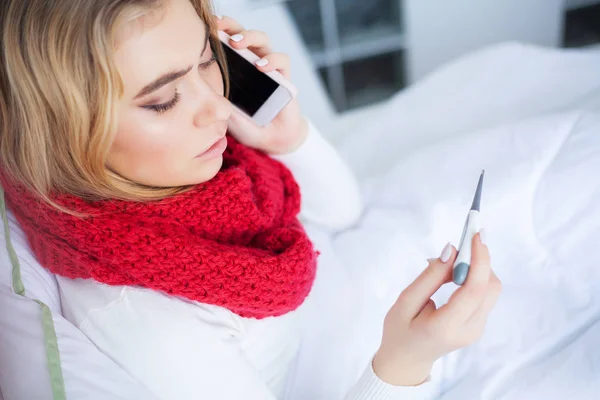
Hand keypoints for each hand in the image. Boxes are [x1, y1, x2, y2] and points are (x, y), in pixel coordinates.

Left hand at [216, 16, 307, 154]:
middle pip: (242, 32)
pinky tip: (261, 67)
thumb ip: (215, 99)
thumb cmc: (246, 125)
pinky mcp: (285, 77)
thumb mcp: (224, 112)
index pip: (225, 40)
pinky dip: (272, 60)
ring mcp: (269, 68)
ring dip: (249, 37)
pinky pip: (282, 60)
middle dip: (230, 25)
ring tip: (237, 44)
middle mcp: (251, 62)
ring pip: (262, 39)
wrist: (270, 140)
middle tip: (218, 28)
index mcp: (234, 67)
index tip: (204, 27)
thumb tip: (195, 87)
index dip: (216, 30)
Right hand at [373, 232, 501, 385]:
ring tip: (449, 263)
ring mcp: (477, 329)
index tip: (476, 234)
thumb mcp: (405, 302)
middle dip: (480, 259)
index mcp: (447, 326)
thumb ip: (430, 277)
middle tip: (463, 241)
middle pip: (490, 287)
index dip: (479, 258)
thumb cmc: (399, 331)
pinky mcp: (478, 325)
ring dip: (477, 268)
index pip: (474, 289)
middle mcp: (469, 330)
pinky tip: (453, 275)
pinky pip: (484, 294)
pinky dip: (473, 278)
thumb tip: (451, 250)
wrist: (406, 361)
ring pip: (491, 289)